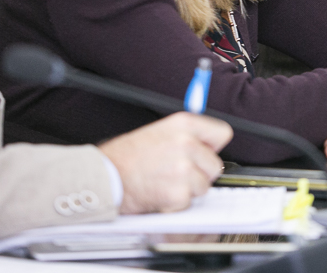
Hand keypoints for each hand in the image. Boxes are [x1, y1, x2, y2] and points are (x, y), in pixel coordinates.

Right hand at [98, 112, 231, 214]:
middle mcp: (187, 144)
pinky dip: (175, 203)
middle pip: (215, 165)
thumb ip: (187, 135)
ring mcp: (183, 169)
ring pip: (204, 185)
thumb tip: (209, 144)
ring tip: (164, 181)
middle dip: (200, 172)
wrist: (104, 177)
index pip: (223, 133)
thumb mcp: (159, 132)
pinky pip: (188, 202)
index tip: (204, 152)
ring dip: (188, 189)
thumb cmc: (126, 156)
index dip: (213, 146)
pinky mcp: (178, 192)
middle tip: (176, 173)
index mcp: (184, 124)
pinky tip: (159, 192)